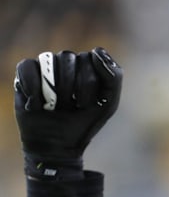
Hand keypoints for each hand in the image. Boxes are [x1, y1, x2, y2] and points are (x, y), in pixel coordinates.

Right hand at [14, 47, 122, 178]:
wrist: (58, 146)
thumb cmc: (85, 122)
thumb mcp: (108, 103)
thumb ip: (113, 76)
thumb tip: (96, 50)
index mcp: (89, 66)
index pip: (91, 58)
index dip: (89, 83)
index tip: (88, 103)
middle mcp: (68, 62)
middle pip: (71, 58)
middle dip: (72, 88)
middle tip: (71, 107)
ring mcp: (46, 66)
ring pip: (50, 61)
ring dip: (54, 90)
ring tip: (55, 106)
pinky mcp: (26, 74)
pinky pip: (28, 66)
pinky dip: (33, 88)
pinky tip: (37, 104)